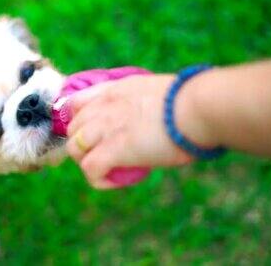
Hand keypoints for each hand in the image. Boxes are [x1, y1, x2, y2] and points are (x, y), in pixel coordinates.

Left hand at [66, 75, 201, 188]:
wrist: (198, 107)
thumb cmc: (192, 102)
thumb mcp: (158, 94)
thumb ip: (144, 105)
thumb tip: (154, 123)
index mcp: (114, 90)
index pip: (76, 103)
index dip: (79, 121)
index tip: (92, 134)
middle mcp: (104, 106)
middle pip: (72, 128)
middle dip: (84, 145)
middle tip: (105, 155)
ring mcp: (105, 127)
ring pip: (74, 148)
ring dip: (87, 161)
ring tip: (108, 169)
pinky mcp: (113, 149)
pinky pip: (90, 169)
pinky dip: (98, 179)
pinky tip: (115, 180)